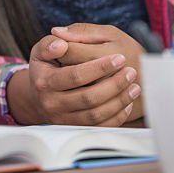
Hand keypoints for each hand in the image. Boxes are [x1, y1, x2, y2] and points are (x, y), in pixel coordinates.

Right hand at [9, 33, 138, 125]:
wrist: (39, 96)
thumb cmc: (45, 68)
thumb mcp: (40, 51)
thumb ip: (49, 43)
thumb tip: (61, 44)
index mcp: (44, 81)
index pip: (75, 75)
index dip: (99, 67)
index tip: (119, 58)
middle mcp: (52, 103)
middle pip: (88, 97)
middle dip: (114, 84)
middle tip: (131, 72)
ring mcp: (63, 119)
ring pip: (96, 114)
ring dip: (119, 101)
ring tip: (134, 86)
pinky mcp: (74, 129)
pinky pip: (99, 127)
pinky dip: (117, 116)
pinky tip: (127, 102)